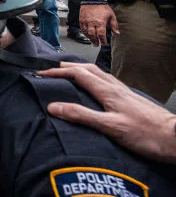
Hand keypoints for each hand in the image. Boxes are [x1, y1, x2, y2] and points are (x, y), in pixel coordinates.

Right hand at [40, 62, 175, 163]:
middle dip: (66, 67)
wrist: (174, 138)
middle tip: (50, 69)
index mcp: (108, 91)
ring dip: (79, 70)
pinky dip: (92, 78)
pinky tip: (93, 87)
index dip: (58, 72)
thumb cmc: (145, 134)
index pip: (77, 74)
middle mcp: (115, 87)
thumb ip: (82, 116)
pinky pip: (105, 81)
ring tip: (67, 73)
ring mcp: (123, 92)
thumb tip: (54, 107)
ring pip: (97, 73)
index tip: (41, 73)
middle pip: (87, 69)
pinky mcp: (129, 98)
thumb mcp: (110, 127)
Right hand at [81, 3, 118, 45]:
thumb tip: (117, 33)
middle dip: (95, 41)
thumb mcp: (111, 15)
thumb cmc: (102, 7)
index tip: (104, 43)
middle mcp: (92, 23)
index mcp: (100, 22)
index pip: (101, 35)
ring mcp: (85, 21)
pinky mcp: (81, 19)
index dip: (103, 40)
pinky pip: (82, 28)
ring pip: (86, 33)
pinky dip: (84, 33)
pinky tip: (87, 35)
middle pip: (93, 35)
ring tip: (92, 41)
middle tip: (97, 44)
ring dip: (90, 38)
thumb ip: (114, 25)